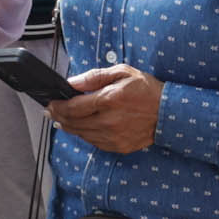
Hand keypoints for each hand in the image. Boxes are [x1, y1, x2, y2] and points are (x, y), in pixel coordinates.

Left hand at [47, 63, 161, 153]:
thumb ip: (95, 77)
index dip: (57, 106)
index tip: (50, 103)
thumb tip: (72, 82)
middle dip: (58, 117)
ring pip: (82, 134)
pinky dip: (84, 135)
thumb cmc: (146, 90)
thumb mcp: (122, 73)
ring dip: (69, 127)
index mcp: (108, 100)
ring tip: (62, 120)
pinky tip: (82, 128)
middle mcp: (109, 121)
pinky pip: (94, 143)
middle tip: (50, 112)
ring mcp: (114, 136)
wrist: (169, 112)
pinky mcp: (119, 146)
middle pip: (73, 123)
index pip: (73, 107)